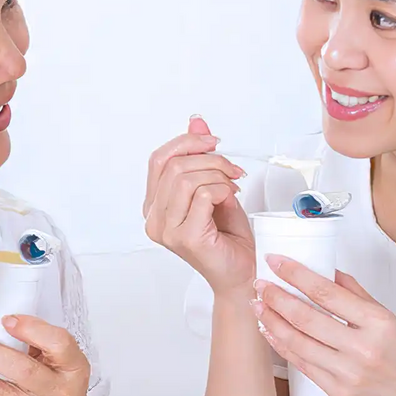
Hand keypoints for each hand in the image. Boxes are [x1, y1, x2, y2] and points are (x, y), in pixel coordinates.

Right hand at [143, 115, 253, 290]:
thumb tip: (196, 122)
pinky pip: (202, 195)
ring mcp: (167, 230)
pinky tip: (230, 199)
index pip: (158, 160)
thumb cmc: (227, 237)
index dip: (186, 142)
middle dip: (210, 159)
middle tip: (232, 170)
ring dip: (217, 175)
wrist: (241, 273)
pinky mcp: (185, 237)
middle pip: (173, 166)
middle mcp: (154, 219)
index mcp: (155, 206)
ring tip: (231, 187)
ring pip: (186, 178)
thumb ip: (202, 156)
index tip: (212, 141)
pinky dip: (221, 190)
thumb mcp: (215, 186)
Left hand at [254, 254, 395, 395]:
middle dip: (276, 297)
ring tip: (259, 306)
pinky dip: (283, 346)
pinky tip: (272, 332)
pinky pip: (303, 365)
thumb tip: (329, 273)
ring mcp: (348, 374)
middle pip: (306, 318)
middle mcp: (362, 349)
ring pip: (298, 343)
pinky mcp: (338, 393)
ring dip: (272, 321)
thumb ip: (357, 295)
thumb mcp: (390, 319)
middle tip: (261, 284)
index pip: (326, 292)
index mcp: (378, 324)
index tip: (278, 262)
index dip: (296, 274)